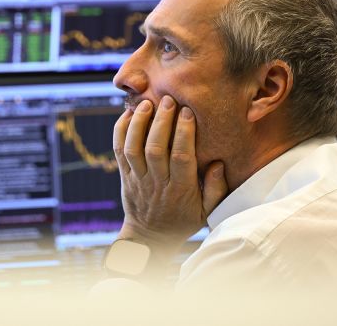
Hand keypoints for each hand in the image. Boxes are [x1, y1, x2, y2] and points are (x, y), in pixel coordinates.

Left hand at [113, 96, 228, 252]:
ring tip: (146, 103)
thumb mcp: (207, 210)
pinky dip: (120, 131)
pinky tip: (128, 113)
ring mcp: (137, 179)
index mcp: (180, 189)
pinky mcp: (124, 176)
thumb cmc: (183, 219)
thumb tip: (217, 163)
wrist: (150, 236)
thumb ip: (215, 188)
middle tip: (168, 99)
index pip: (181, 157)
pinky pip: (118, 151)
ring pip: (133, 148)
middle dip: (161, 122)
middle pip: (155, 149)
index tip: (188, 112)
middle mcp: (156, 182)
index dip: (184, 133)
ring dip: (138, 123)